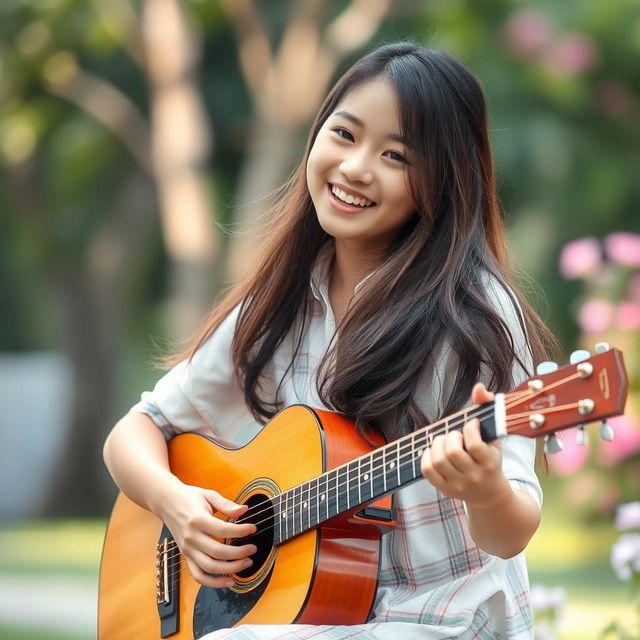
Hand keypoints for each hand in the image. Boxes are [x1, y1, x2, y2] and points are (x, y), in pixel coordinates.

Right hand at [155, 481, 257, 587]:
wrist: (166, 502)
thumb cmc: (189, 497)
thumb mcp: (208, 495)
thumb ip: (226, 504)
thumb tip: (244, 510)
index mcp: (197, 520)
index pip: (223, 530)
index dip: (241, 531)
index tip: (253, 528)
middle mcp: (191, 537)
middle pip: (218, 552)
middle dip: (239, 553)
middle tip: (253, 549)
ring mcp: (187, 549)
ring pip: (209, 567)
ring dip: (230, 569)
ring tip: (246, 563)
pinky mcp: (186, 556)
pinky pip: (198, 575)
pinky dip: (213, 582)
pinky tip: (229, 581)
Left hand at [420, 383, 510, 506]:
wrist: (489, 494)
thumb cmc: (490, 458)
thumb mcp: (494, 436)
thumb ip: (488, 407)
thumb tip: (479, 388)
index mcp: (490, 462)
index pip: (474, 444)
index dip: (469, 428)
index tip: (471, 424)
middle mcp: (475, 476)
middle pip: (453, 451)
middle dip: (450, 436)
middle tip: (455, 434)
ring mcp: (458, 485)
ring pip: (438, 460)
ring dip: (437, 444)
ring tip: (444, 441)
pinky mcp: (444, 489)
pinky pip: (427, 470)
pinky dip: (426, 456)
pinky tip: (435, 451)